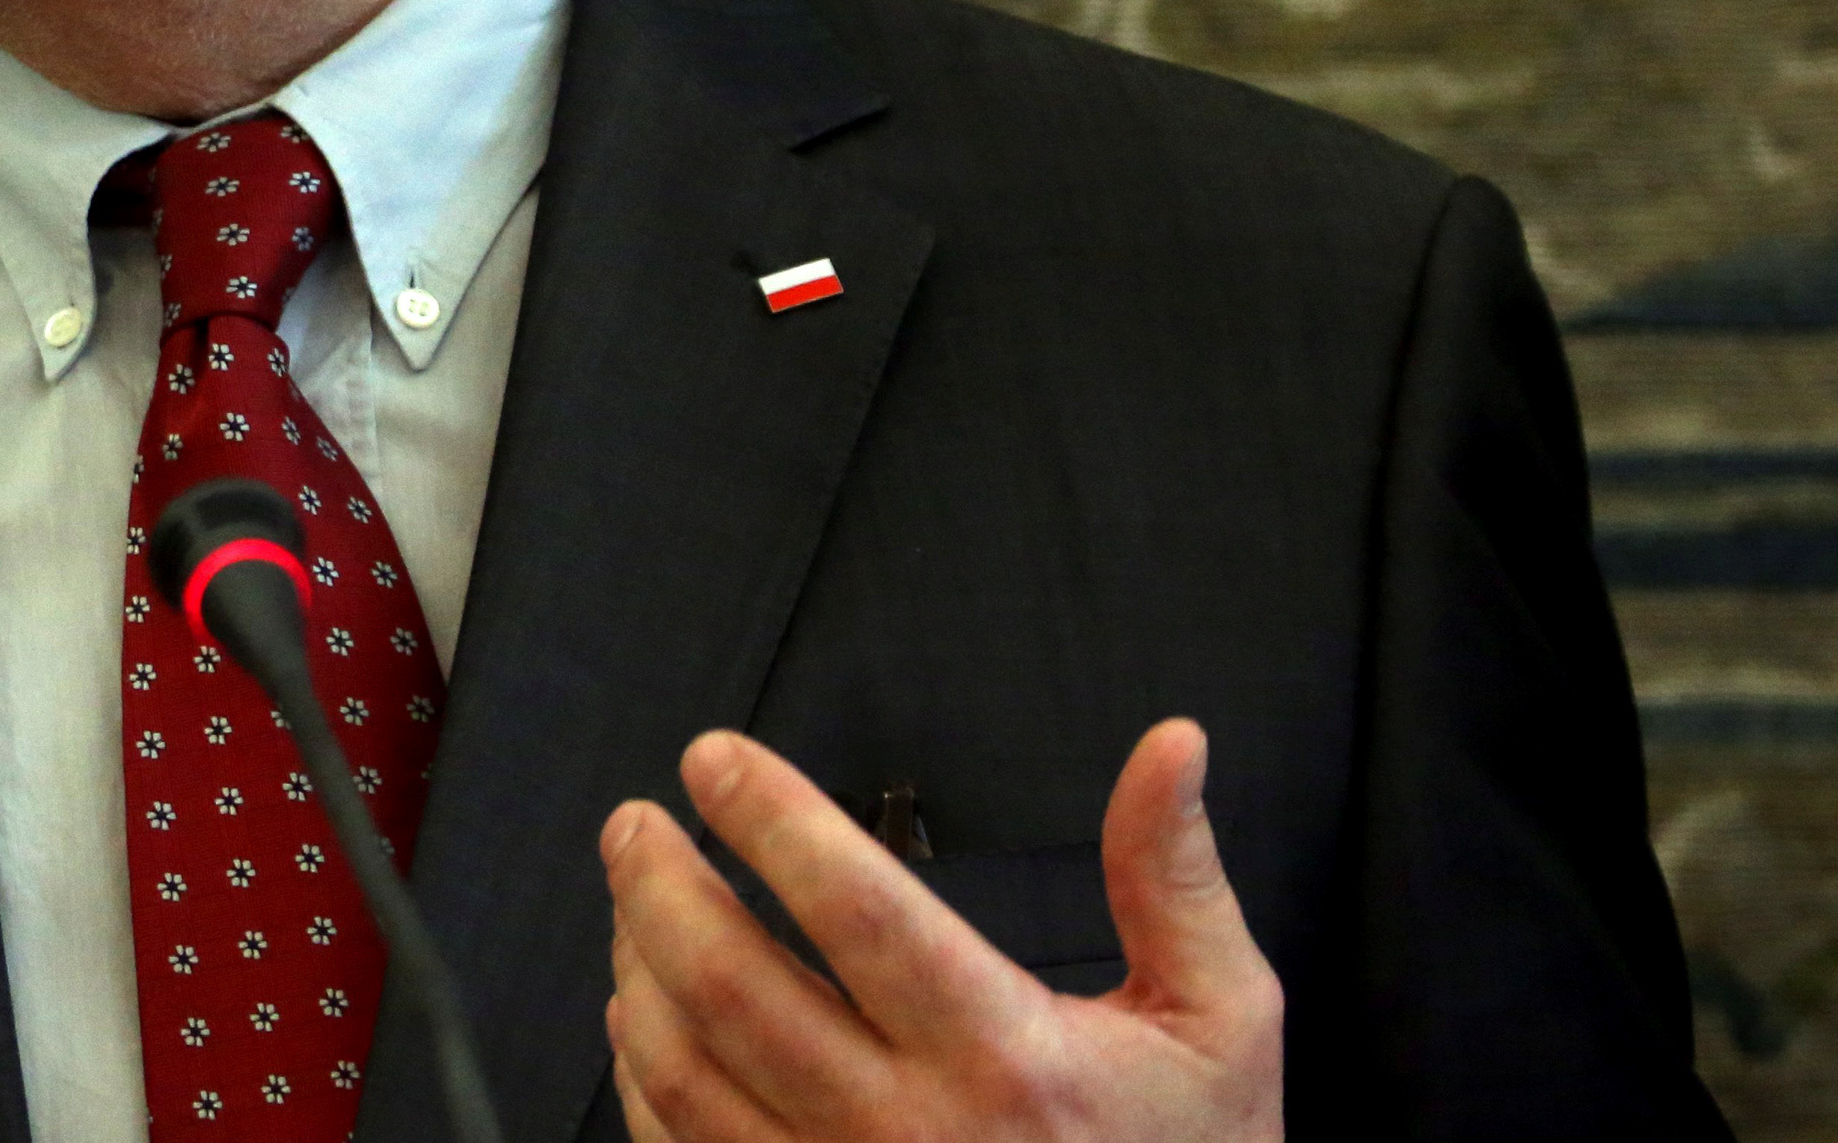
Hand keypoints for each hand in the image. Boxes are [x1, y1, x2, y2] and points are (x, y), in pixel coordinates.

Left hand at [601, 720, 1280, 1142]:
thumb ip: (1173, 879)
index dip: (771, 819)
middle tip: (633, 822)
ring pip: (687, 1073)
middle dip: (660, 885)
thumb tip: (1172, 746)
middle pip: (734, 989)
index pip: (858, 910)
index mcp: (1008, 1060)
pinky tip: (646, 1015)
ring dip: (639, 970)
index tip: (714, 760)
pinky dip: (643, 1076)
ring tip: (635, 898)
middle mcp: (909, 1133)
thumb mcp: (1218, 1023)